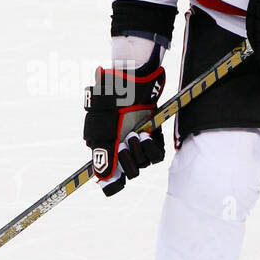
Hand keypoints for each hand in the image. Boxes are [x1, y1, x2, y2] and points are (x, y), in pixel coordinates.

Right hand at [83, 63, 165, 196]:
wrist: (134, 76)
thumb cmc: (113, 95)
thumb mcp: (103, 123)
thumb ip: (102, 151)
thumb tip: (102, 178)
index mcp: (103, 146)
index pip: (109, 177)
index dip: (113, 183)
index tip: (116, 182)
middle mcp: (120, 147)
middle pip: (128, 172)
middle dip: (129, 161)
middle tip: (126, 141)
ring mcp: (136, 141)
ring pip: (144, 163)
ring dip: (141, 151)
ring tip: (137, 133)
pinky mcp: (152, 134)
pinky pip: (157, 153)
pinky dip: (154, 146)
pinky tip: (149, 133)